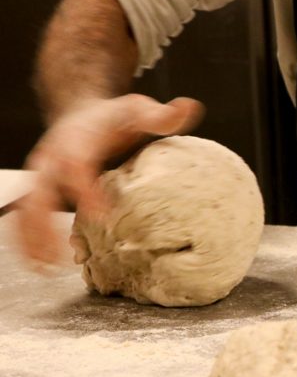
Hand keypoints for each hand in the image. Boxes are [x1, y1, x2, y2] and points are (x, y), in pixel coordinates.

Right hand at [14, 94, 202, 265]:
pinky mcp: (40, 188)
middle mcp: (51, 159)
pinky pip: (28, 214)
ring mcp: (41, 174)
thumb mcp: (138, 109)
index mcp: (76, 141)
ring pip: (27, 208)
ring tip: (44, 269)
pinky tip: (40, 263)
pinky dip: (30, 237)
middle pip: (40, 193)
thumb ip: (161, 115)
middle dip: (45, 223)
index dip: (85, 190)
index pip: (77, 166)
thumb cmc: (114, 116)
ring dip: (31, 238)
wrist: (80, 110)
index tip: (102, 215)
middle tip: (62, 254)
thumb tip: (190, 107)